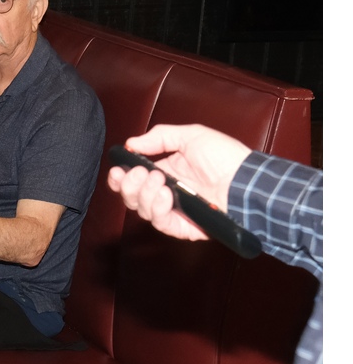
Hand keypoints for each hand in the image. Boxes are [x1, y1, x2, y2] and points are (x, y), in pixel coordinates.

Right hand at [107, 124, 250, 242]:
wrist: (247, 181)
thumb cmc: (226, 157)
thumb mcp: (192, 136)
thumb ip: (160, 137)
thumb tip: (131, 143)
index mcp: (166, 172)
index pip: (133, 179)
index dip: (120, 178)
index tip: (117, 171)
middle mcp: (166, 193)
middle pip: (131, 196)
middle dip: (129, 185)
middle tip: (140, 173)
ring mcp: (173, 210)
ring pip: (141, 209)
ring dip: (144, 193)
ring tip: (161, 181)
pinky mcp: (182, 226)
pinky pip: (159, 222)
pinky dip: (157, 208)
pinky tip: (167, 195)